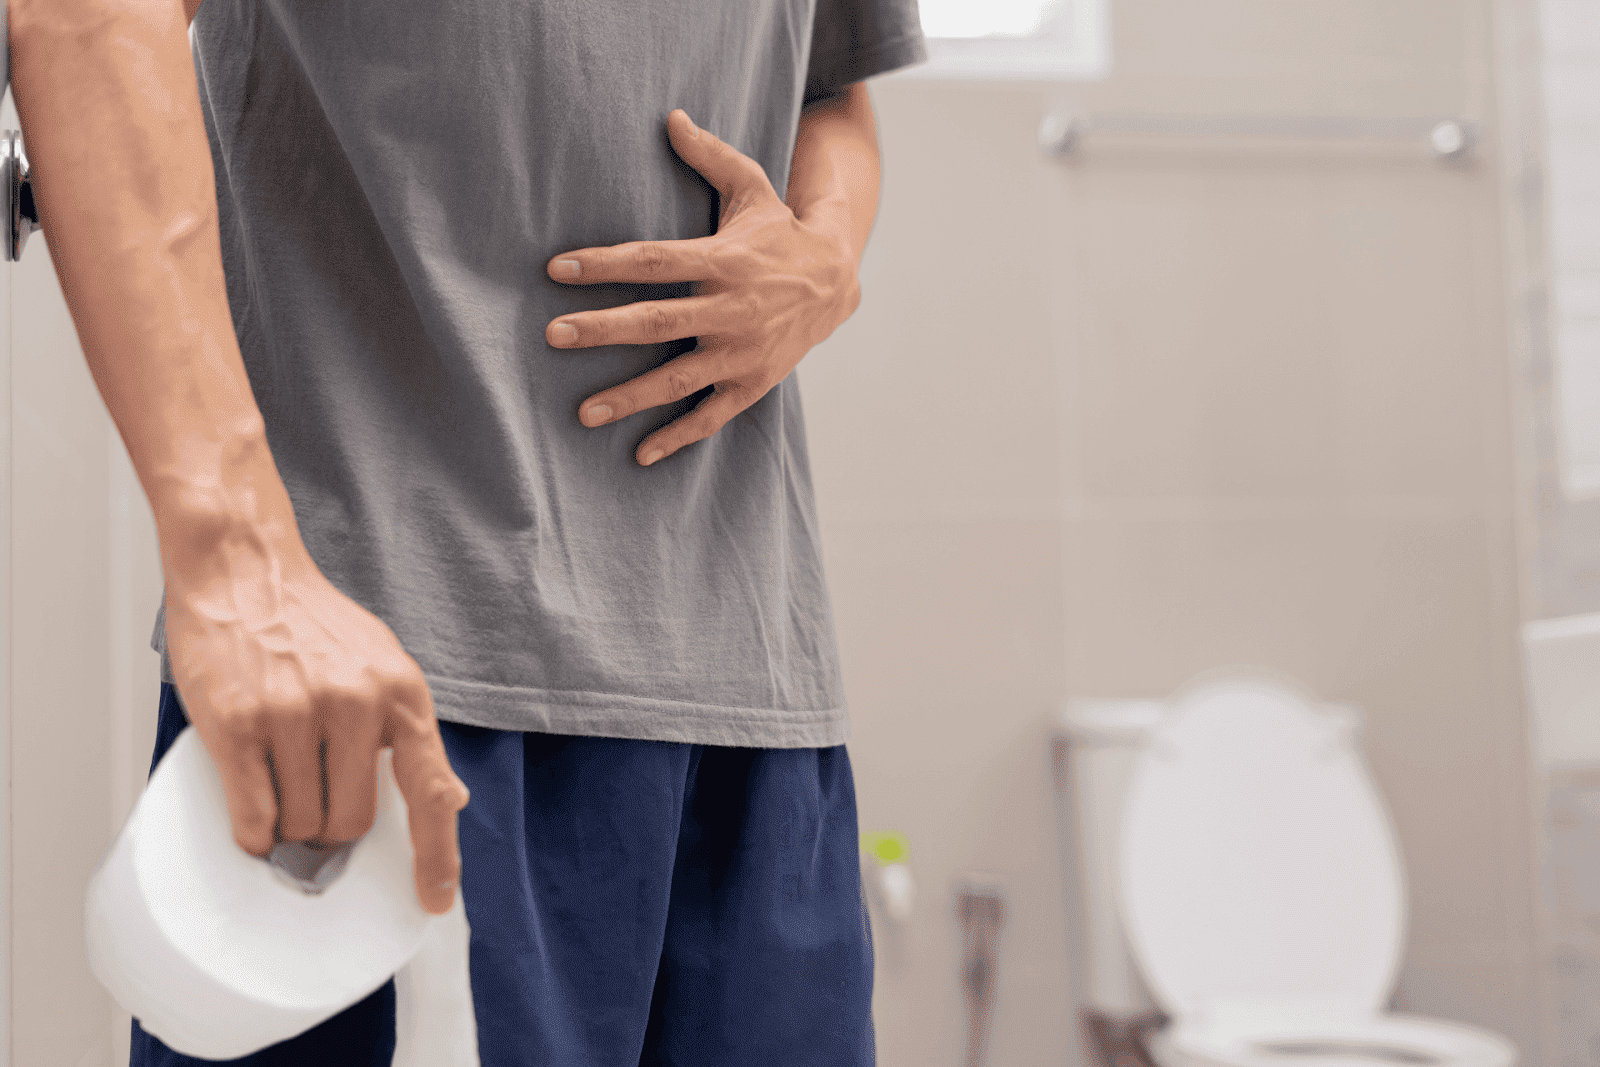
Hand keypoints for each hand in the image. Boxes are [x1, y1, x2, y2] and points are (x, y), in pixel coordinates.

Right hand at [164, 544, 469, 914]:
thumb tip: (446, 798)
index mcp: (402, 693)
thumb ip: (408, 730)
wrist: (243, 569)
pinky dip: (253, 830)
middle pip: (353, 822)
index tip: (434, 900)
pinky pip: (254, 816)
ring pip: (301, 824)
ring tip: (279, 782)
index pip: (430, 791)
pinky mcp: (239, 723)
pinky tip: (253, 809)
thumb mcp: (382, 665)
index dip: (437, 855)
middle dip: (332, 830)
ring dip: (288, 827)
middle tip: (314, 804)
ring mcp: (295, 714)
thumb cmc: (311, 624)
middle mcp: (356, 704)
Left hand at [544, 109, 861, 465]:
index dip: (605, 264)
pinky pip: (711, 416)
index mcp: (724, 260)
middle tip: (553, 336)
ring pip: (679, 379)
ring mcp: (743, 352)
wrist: (838, 281)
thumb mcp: (752, 186)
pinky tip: (639, 453)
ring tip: (583, 412)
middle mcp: (732, 310)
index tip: (557, 269)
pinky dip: (678, 437)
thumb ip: (708, 155)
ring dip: (631, 397)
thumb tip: (670, 115)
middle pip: (657, 322)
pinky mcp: (754, 382)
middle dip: (602, 330)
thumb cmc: (779, 231)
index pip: (654, 261)